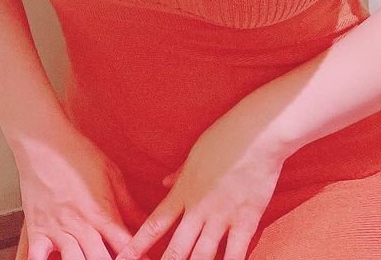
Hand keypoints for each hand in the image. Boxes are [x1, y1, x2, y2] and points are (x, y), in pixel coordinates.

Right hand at [13, 126, 153, 259]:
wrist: (45, 140)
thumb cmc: (79, 153)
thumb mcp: (111, 174)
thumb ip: (128, 205)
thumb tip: (148, 222)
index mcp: (102, 212)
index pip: (126, 245)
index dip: (138, 256)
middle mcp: (81, 225)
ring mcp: (58, 229)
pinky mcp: (36, 230)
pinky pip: (37, 258)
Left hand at [112, 103, 284, 259]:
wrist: (258, 132)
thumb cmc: (226, 136)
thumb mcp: (196, 152)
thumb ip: (180, 173)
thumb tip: (163, 182)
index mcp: (184, 190)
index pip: (155, 223)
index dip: (138, 245)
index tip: (123, 258)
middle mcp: (199, 208)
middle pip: (175, 248)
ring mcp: (222, 216)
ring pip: (201, 256)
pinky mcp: (246, 220)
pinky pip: (235, 253)